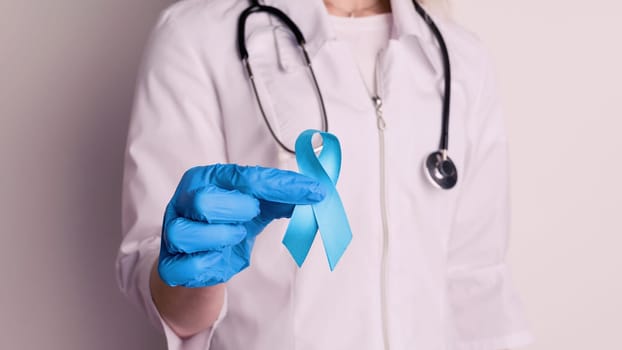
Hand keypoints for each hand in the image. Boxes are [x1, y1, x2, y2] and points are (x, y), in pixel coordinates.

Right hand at [158, 164, 325, 287]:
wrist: (199, 262)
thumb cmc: (227, 224)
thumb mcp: (255, 206)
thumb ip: (282, 198)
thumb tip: (316, 194)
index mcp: (206, 178)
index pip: (244, 177)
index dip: (282, 186)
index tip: (314, 192)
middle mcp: (183, 201)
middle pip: (204, 200)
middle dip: (236, 211)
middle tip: (249, 218)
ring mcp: (172, 232)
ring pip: (189, 233)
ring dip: (223, 238)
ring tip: (234, 238)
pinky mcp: (170, 265)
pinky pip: (189, 266)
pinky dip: (212, 265)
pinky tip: (219, 259)